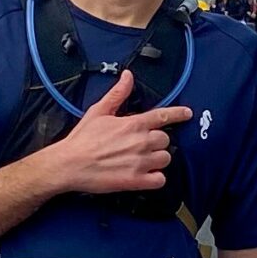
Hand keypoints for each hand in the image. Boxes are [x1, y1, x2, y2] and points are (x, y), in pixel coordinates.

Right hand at [46, 69, 191, 198]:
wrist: (69, 164)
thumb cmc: (82, 139)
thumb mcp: (99, 111)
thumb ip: (118, 94)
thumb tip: (128, 76)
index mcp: (133, 124)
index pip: (164, 115)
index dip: (178, 113)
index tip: (187, 114)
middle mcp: (141, 142)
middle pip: (166, 140)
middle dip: (157, 142)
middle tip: (142, 145)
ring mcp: (140, 162)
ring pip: (165, 159)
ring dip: (157, 159)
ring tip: (142, 160)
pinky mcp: (136, 181)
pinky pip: (160, 180)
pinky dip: (155, 178)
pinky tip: (145, 175)